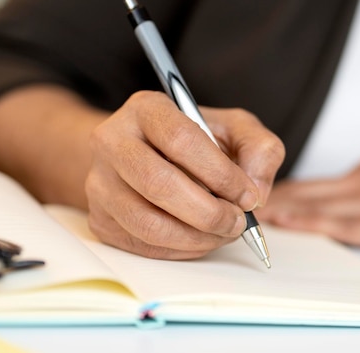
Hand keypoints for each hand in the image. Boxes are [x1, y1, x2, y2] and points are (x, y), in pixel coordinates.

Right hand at [85, 91, 283, 258]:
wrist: (148, 155)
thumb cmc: (196, 142)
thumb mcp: (235, 129)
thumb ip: (259, 149)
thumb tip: (255, 191)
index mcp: (147, 109)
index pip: (182, 140)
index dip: (221, 173)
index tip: (248, 195)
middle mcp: (112, 141)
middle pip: (159, 184)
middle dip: (209, 212)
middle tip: (238, 222)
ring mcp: (100, 182)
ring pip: (148, 223)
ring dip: (197, 237)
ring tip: (223, 232)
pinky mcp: (99, 218)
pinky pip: (142, 245)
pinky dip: (180, 250)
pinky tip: (201, 238)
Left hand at [257, 156, 359, 253]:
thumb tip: (346, 203)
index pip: (317, 183)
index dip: (284, 191)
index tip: (256, 196)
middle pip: (311, 191)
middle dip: (274, 198)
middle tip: (237, 202)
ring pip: (322, 206)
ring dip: (286, 211)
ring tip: (250, 216)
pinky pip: (350, 226)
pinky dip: (317, 226)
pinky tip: (295, 228)